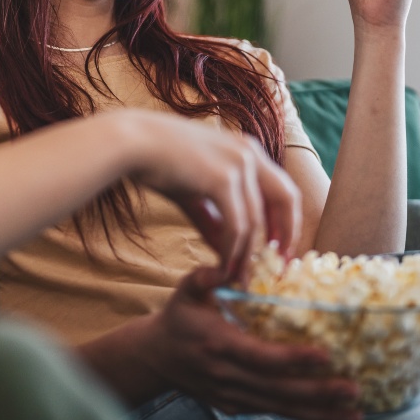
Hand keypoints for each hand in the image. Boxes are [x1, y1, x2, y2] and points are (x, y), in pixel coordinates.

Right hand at [124, 112, 300, 278]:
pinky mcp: (222, 179)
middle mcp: (250, 153)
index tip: (280, 248)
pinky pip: (237, 225)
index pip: (282, 188)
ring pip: (255, 220)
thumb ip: (213, 220)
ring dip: (247, 253)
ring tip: (238, 277)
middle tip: (278, 267)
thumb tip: (227, 252)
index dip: (286, 220)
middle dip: (286, 235)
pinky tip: (224, 265)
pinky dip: (233, 249)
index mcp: (246, 150)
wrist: (132, 143)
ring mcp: (238, 164)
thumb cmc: (158, 161)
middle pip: (286, 199)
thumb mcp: (194, 192)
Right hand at [137, 266, 362, 419]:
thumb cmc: (178, 318)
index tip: (324, 355)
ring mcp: (233, 396)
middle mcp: (228, 376)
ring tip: (356, 413)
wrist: (154, 358)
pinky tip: (332, 415)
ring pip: (281, 408)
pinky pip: (274, 412)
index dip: (293, 358)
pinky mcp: (237, 406)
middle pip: (279, 390)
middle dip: (319, 392)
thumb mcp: (185, 291)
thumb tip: (224, 265)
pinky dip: (305, 415)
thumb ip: (203, 277)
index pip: (261, 357)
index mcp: (219, 345)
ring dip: (320, 412)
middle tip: (354, 388)